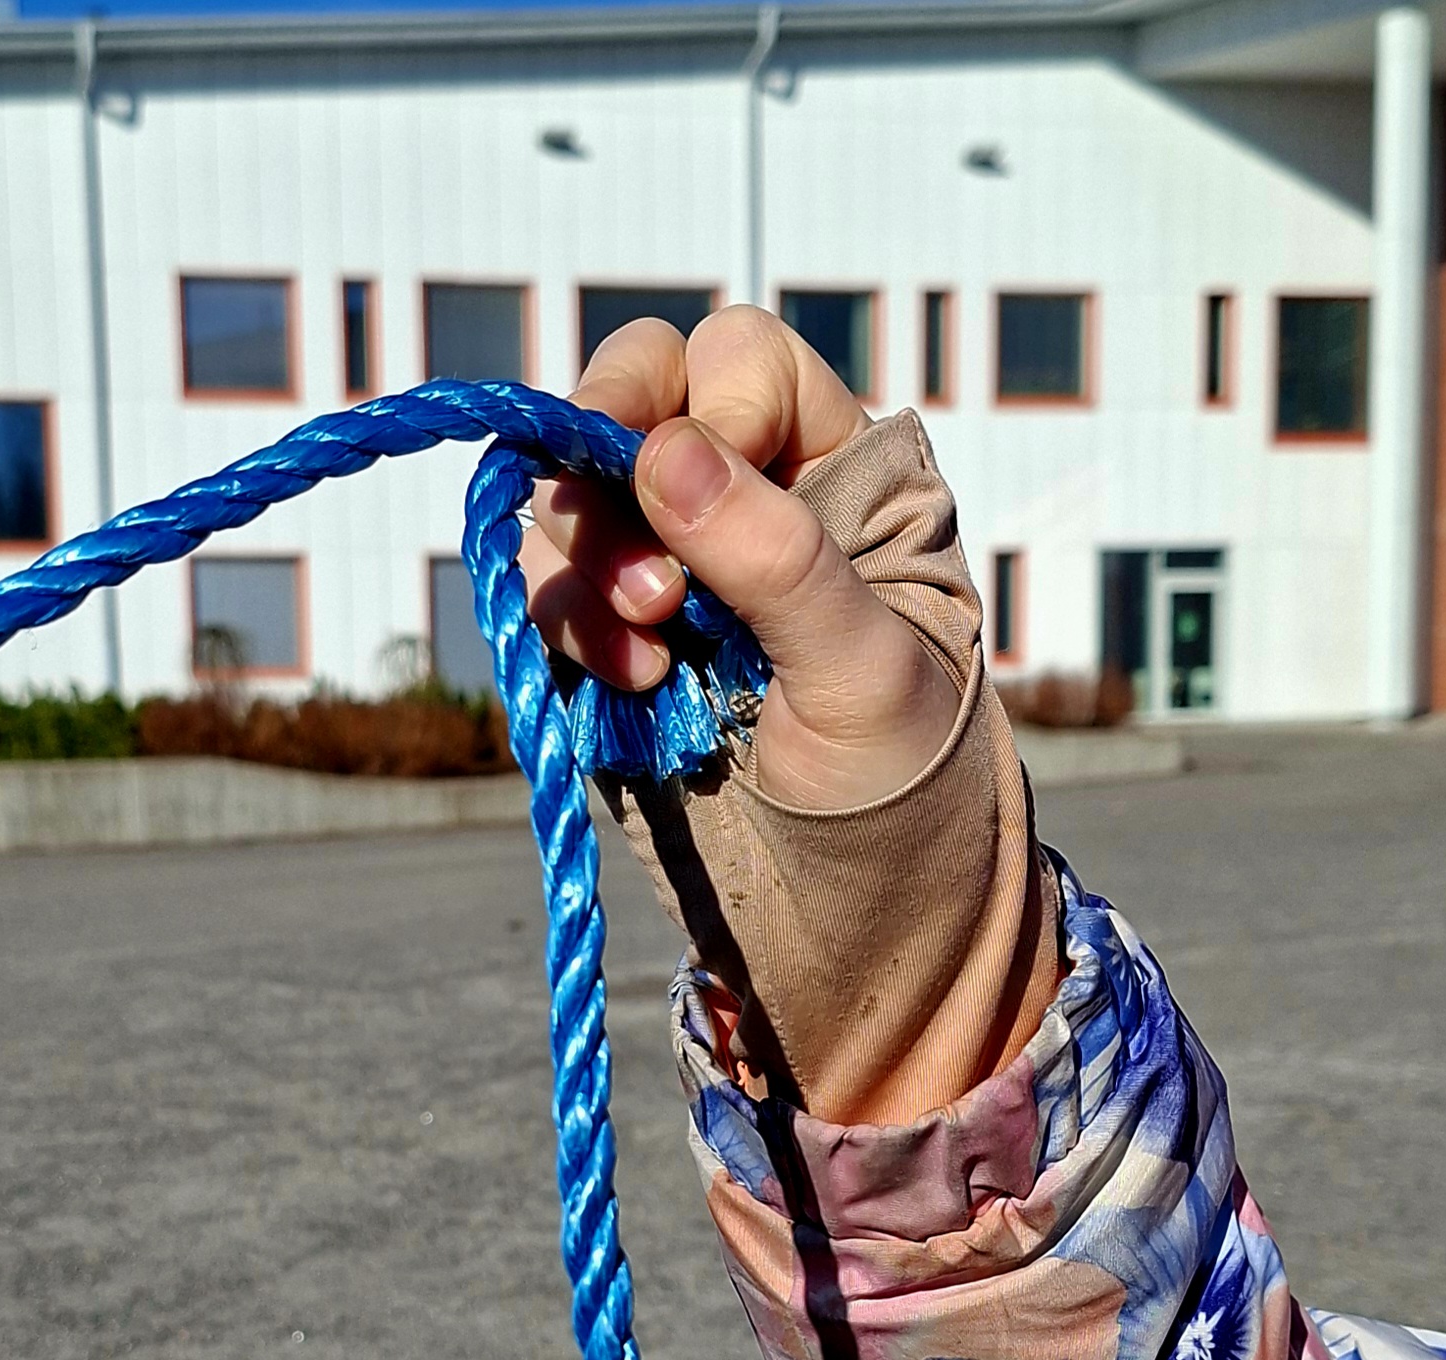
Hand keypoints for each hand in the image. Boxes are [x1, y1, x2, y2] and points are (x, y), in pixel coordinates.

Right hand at [523, 307, 958, 812]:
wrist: (855, 907)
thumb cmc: (900, 783)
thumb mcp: (863, 669)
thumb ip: (777, 558)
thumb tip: (664, 451)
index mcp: (833, 468)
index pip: (739, 365)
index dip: (703, 408)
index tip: (696, 500)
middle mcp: (740, 498)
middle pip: (633, 401)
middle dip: (607, 472)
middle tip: (643, 584)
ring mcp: (664, 569)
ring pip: (571, 497)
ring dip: (585, 564)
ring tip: (647, 655)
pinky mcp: (606, 644)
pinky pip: (545, 591)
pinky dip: (565, 629)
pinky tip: (628, 683)